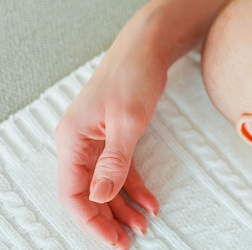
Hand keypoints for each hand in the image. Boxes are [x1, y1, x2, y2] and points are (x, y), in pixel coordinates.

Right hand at [55, 39, 162, 248]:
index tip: (112, 239)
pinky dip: (135, 186)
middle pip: (89, 192)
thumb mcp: (127, 122)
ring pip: (107, 184)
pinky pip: (122, 169)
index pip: (73, 193)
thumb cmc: (133, 76)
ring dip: (124, 206)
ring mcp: (97, 140)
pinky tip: (151, 202)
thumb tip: (100, 196)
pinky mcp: (115, 136)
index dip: (92, 220)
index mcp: (73, 140)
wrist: (148, 47)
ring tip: (144, 226)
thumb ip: (114, 162)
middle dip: (109, 218)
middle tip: (129, 240)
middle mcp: (80, 143)